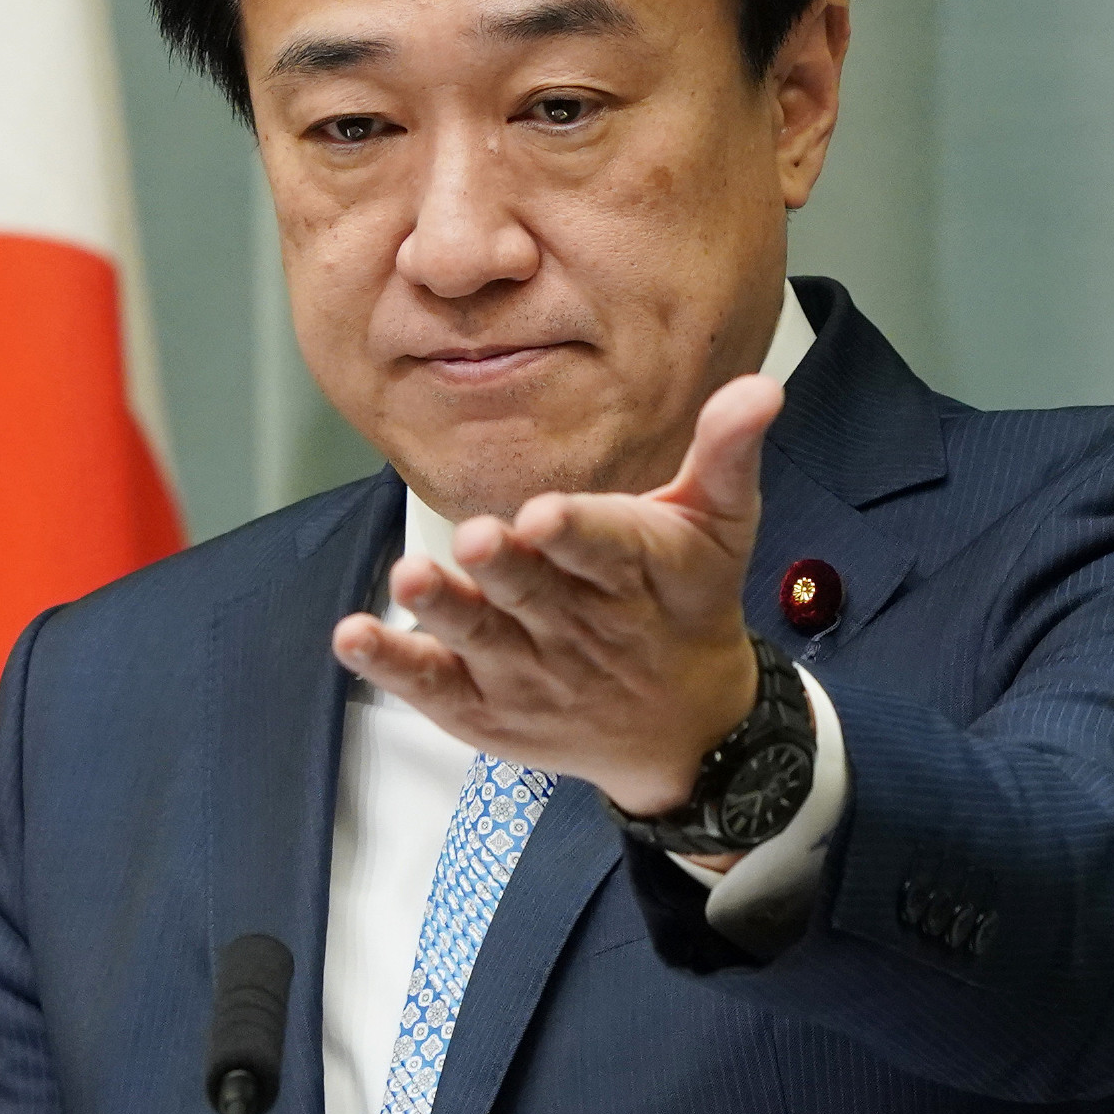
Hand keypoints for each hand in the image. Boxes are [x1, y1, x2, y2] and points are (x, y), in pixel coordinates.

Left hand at [331, 372, 784, 829]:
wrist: (685, 728)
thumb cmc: (688, 603)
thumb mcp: (720, 526)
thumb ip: (725, 452)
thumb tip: (760, 385)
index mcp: (633, 573)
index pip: (605, 547)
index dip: (576, 531)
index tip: (544, 514)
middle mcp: (577, 626)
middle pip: (534, 593)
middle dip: (505, 566)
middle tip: (477, 537)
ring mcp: (528, 670)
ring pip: (480, 639)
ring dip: (443, 610)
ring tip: (411, 577)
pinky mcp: (486, 705)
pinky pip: (435, 685)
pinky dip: (394, 665)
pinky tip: (353, 636)